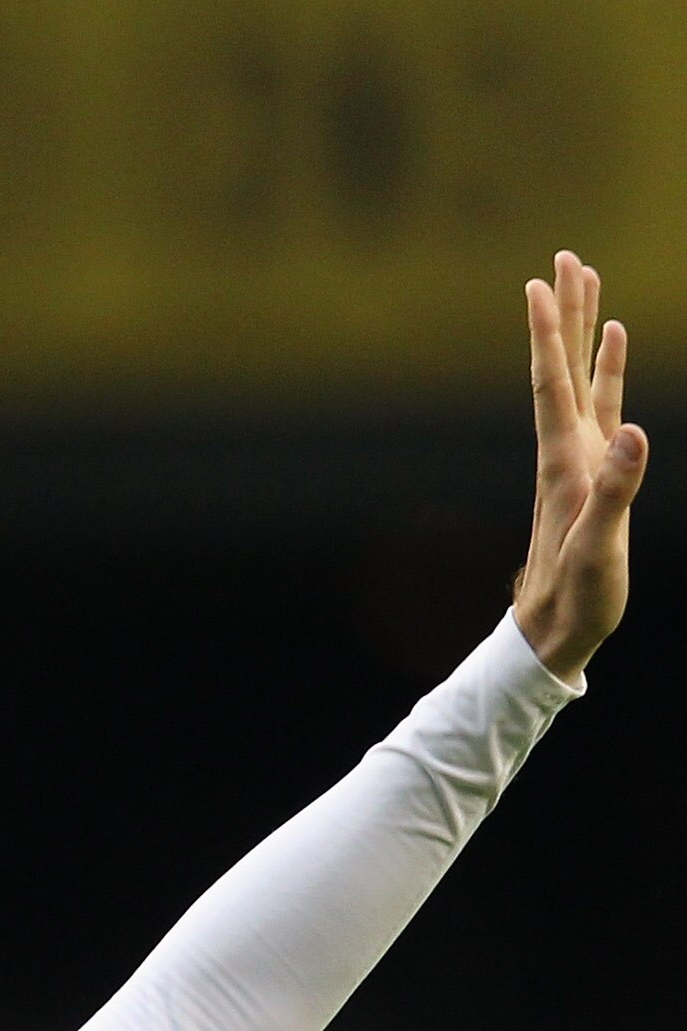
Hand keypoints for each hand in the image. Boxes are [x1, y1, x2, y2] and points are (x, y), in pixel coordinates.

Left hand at [512, 249, 648, 682]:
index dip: (546, 333)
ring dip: (583, 328)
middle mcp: (566, 450)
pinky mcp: (594, 471)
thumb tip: (632, 434)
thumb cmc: (575, 597)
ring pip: (579, 377)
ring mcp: (580, 457)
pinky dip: (605, 368)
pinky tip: (613, 341)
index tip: (539, 283)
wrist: (554, 632)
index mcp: (563, 463)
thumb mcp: (598, 548)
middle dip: (565, 311)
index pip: (551, 384)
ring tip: (587, 279)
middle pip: (562, 366)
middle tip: (566, 257)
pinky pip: (600, 404)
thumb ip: (617, 491)